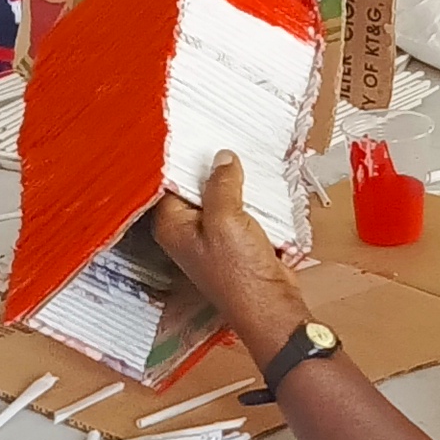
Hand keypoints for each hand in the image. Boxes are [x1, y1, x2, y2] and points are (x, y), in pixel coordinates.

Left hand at [151, 151, 308, 354]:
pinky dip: (250, 198)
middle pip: (196, 186)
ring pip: (221, 196)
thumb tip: (222, 158)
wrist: (270, 306)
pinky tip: (259, 183)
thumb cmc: (239, 275)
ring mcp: (213, 235)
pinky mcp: (237, 240)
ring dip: (235, 182)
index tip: (197, 134)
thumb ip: (221, 184)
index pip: (169, 181)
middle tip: (224, 140)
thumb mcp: (226, 219)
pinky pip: (240, 209)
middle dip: (212, 167)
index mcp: (172, 226)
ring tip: (245, 158)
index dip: (183, 158)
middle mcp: (188, 230)